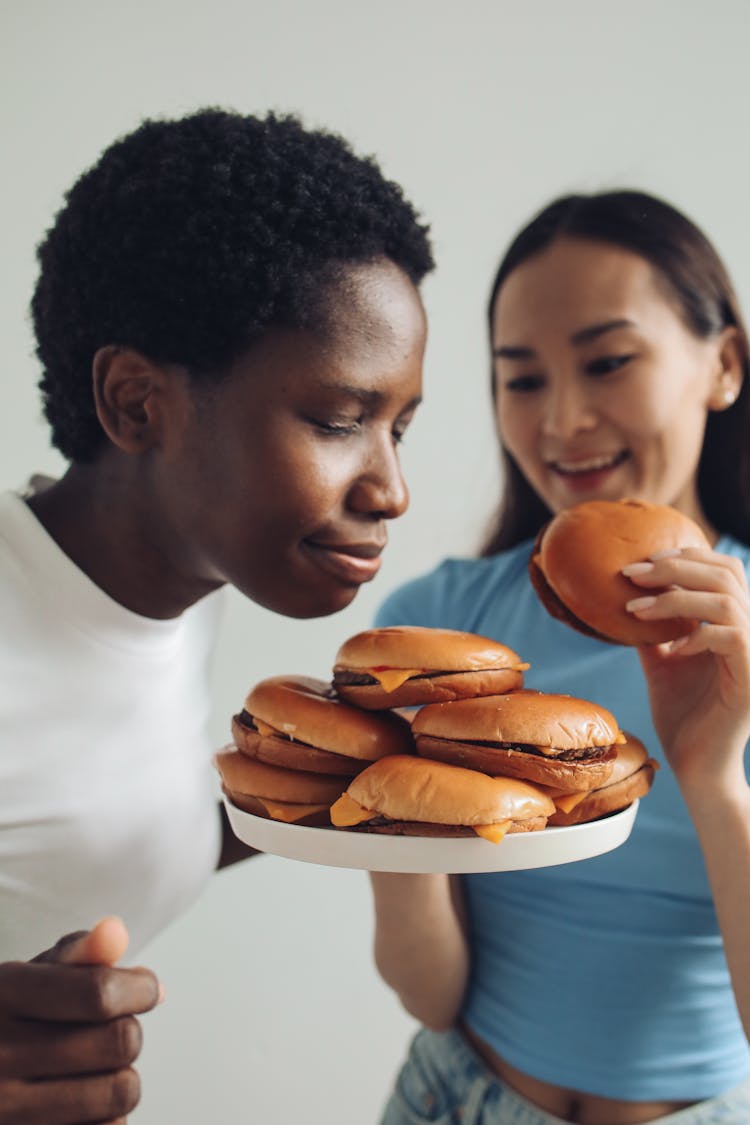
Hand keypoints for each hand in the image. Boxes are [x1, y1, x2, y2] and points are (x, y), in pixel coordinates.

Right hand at [0, 916, 161, 1123]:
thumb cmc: (11, 1018)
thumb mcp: (32, 976)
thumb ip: (78, 951)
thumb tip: (115, 933)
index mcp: (3, 996)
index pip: (99, 993)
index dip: (140, 988)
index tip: (146, 988)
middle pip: (120, 1041)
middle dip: (128, 1029)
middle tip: (108, 1029)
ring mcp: (6, 1110)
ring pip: (121, 1092)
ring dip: (121, 1075)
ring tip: (95, 1067)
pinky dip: (109, 1117)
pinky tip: (83, 1102)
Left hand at [623, 546, 749, 790]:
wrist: (696, 766)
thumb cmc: (682, 716)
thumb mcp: (662, 662)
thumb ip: (653, 630)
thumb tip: (623, 598)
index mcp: (734, 624)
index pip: (725, 569)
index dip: (688, 555)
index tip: (643, 561)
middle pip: (727, 573)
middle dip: (675, 567)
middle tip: (631, 574)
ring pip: (726, 600)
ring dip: (675, 597)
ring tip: (635, 609)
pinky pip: (731, 637)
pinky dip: (695, 634)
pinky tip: (669, 648)